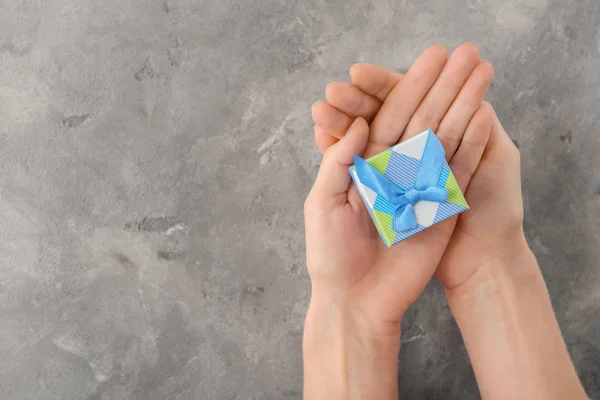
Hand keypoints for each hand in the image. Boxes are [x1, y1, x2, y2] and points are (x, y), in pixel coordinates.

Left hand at [305, 44, 493, 328]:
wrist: (357, 300)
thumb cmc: (329, 254)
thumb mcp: (322, 202)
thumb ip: (339, 162)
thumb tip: (359, 123)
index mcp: (364, 165)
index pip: (386, 118)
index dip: (404, 88)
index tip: (425, 60)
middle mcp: (393, 171)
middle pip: (419, 122)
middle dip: (439, 89)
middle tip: (461, 55)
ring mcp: (418, 188)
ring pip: (442, 142)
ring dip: (461, 109)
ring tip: (480, 77)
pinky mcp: (438, 208)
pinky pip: (455, 174)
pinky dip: (469, 148)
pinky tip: (482, 118)